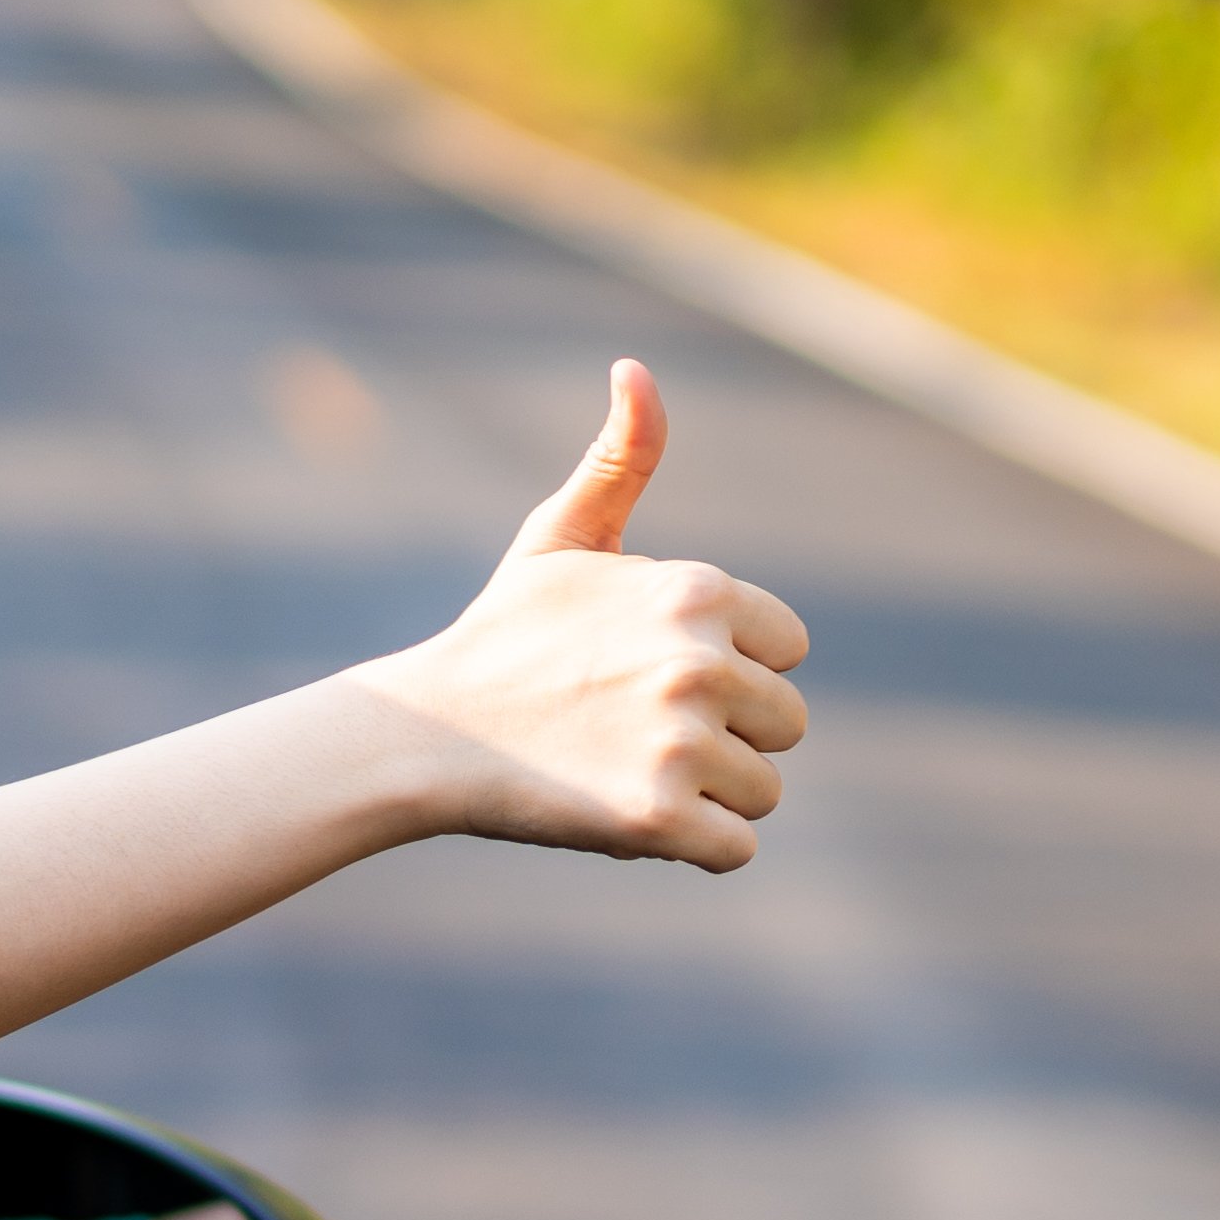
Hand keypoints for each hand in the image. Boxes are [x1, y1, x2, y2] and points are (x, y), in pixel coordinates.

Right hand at [359, 360, 810, 868]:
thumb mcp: (561, 537)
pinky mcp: (658, 817)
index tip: (653, 673)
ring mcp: (680, 741)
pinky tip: (626, 815)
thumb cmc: (504, 635)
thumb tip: (636, 368)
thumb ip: (621, 459)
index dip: (731, 669)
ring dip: (707, 796)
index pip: (790, 651)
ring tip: (625, 769)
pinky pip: (736, 850)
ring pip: (763, 791)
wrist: (429, 735)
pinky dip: (692, 848)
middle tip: (636, 731)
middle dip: (728, 737)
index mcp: (700, 591)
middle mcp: (700, 661)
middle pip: (786, 725)